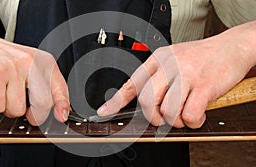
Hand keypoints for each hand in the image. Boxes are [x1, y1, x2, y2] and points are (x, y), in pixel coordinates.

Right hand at [0, 19, 69, 124]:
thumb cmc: (5, 59)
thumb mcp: (30, 67)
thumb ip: (44, 86)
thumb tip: (58, 111)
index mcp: (44, 61)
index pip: (60, 87)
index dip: (62, 105)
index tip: (61, 116)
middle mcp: (31, 63)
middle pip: (42, 103)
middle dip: (33, 115)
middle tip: (23, 110)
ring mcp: (14, 68)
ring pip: (17, 109)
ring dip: (7, 108)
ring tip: (3, 93)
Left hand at [98, 21, 255, 128]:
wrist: (231, 47)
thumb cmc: (202, 57)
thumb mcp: (174, 58)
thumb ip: (159, 77)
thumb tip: (147, 101)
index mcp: (159, 59)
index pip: (132, 83)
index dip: (116, 101)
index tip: (104, 112)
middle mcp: (170, 66)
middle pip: (148, 101)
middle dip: (154, 118)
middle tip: (163, 119)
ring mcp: (187, 75)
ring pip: (169, 111)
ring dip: (177, 121)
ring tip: (185, 114)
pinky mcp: (204, 85)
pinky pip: (190, 115)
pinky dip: (193, 121)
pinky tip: (198, 114)